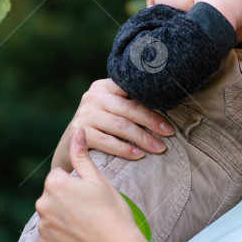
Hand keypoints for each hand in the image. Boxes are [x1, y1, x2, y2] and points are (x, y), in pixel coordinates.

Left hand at [37, 131, 155, 241]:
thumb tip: (78, 131)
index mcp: (55, 184)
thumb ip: (82, 156)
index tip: (91, 194)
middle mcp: (43, 204)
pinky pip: (52, 232)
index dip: (77, 183)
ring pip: (53, 213)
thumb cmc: (112, 214)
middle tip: (92, 209)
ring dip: (65, 216)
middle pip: (55, 194)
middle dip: (69, 198)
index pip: (61, 175)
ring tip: (88, 223)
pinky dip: (64, 233)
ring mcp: (43, 227)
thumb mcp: (99, 180)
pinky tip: (82, 235)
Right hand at [51, 78, 175, 170]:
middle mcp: (93, 97)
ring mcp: (85, 114)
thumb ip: (129, 103)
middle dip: (152, 121)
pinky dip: (125, 149)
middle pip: (129, 108)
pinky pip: (108, 141)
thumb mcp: (111, 109)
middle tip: (170, 133)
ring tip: (159, 148)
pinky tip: (139, 155)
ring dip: (143, 138)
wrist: (69, 150)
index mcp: (104, 86)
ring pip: (121, 125)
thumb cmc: (99, 127)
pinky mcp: (80, 133)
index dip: (153, 100)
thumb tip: (167, 104)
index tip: (172, 110)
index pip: (131, 89)